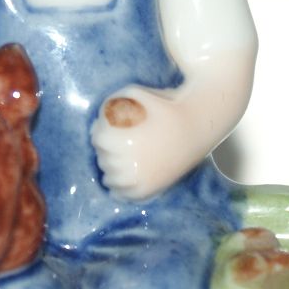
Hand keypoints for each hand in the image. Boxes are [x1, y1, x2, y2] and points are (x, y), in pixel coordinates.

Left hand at [90, 85, 188, 200]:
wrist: (195, 126)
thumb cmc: (162, 106)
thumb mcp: (132, 94)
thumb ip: (107, 107)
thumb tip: (93, 127)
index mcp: (119, 141)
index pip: (97, 139)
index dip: (104, 130)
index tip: (115, 126)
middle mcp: (126, 165)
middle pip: (102, 157)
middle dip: (109, 147)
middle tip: (125, 139)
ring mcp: (137, 181)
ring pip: (108, 177)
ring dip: (112, 166)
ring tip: (126, 154)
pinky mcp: (147, 191)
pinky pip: (121, 194)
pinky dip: (119, 186)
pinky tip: (125, 174)